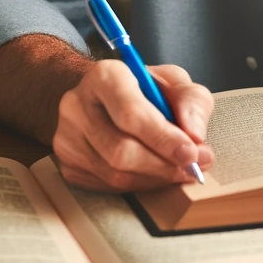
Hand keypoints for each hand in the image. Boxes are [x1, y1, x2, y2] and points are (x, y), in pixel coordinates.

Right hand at [52, 61, 214, 191]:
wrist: (103, 97)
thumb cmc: (143, 88)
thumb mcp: (174, 81)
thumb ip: (191, 101)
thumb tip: (195, 136)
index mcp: (105, 76)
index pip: (131, 113)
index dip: (163, 137)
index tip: (191, 153)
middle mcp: (77, 106)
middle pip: (121, 150)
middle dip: (163, 164)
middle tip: (194, 167)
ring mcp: (67, 138)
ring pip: (115, 174)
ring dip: (155, 178)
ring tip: (181, 171)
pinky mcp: (67, 164)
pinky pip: (107, 186)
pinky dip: (139, 184)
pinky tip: (155, 173)